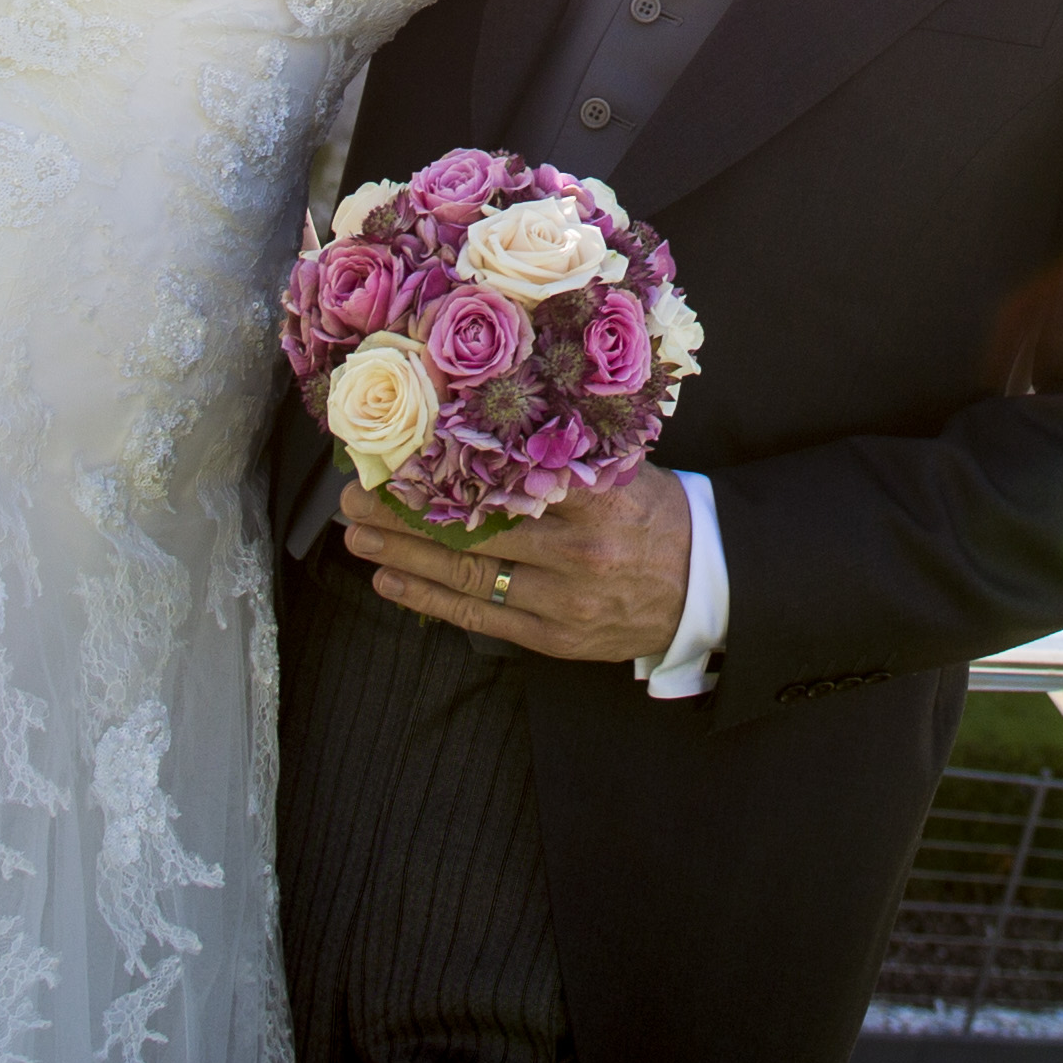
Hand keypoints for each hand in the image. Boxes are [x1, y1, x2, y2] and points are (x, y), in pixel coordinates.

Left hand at [341, 468, 691, 664]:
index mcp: (598, 498)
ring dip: (406, 556)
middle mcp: (581, 551)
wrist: (707, 586)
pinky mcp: (557, 639)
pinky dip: (431, 600)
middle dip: (406, 515)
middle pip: (475, 531)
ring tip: (359, 536)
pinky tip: (392, 580)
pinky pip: (482, 618)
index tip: (397, 456)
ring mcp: (567, 601)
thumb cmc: (656, 515)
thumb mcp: (622, 468)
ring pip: (470, 577)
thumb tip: (484, 424)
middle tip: (355, 497)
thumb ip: (562, 454)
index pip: (507, 481)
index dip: (445, 471)